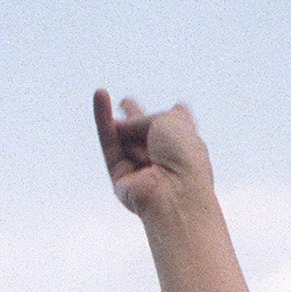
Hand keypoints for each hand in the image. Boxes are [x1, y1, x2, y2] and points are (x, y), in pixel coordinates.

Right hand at [95, 90, 249, 291]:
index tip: (180, 108)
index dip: (179, 120)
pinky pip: (110, 148)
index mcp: (189, 155)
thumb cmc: (186, 164)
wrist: (177, 198)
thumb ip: (147, 118)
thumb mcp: (171, 127)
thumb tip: (127, 120)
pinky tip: (100, 99)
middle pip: (151, 139)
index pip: (182, 135)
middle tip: (130, 102)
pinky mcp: (123, 182)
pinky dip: (103, 123)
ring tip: (105, 93)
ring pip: (127, 142)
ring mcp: (145, 175)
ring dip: (117, 118)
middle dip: (142, 120)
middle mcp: (168, 165)